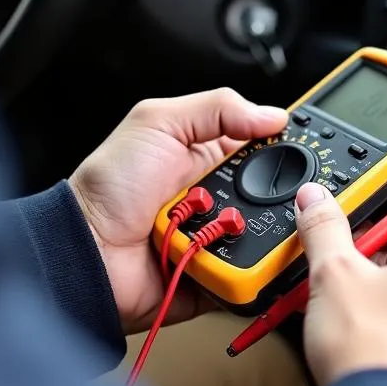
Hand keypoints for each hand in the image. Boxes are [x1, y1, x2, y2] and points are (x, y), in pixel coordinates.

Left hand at [69, 90, 287, 334]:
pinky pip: (251, 275)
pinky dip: (247, 269)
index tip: (301, 149)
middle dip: (273, 194)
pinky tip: (226, 256)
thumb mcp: (157, 122)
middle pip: (275, 195)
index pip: (264, 148)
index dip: (284, 148)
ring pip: (269, 235)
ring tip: (220, 225)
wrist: (86, 251)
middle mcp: (220, 198)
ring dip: (252, 230)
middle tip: (244, 192)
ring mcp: (220, 238)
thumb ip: (217, 108)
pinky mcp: (218, 276)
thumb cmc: (109, 187)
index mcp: (209, 157)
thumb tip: (273, 114)